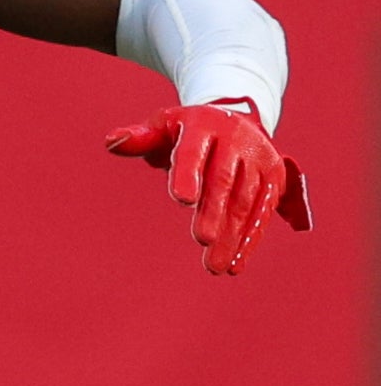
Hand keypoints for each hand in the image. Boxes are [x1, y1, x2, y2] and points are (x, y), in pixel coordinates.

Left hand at [106, 99, 311, 274]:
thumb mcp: (162, 126)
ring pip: (246, 201)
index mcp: (203, 124)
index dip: (187, 174)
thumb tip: (112, 142)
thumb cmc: (185, 129)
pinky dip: (249, 240)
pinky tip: (235, 263)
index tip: (181, 200)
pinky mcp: (274, 179)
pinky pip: (263, 212)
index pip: (192, 152)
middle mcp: (236, 139)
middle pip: (223, 180)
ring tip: (213, 265)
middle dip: (213, 211)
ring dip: (232, 235)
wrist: (232, 120)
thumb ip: (139, 139)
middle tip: (201, 240)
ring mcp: (259, 159)